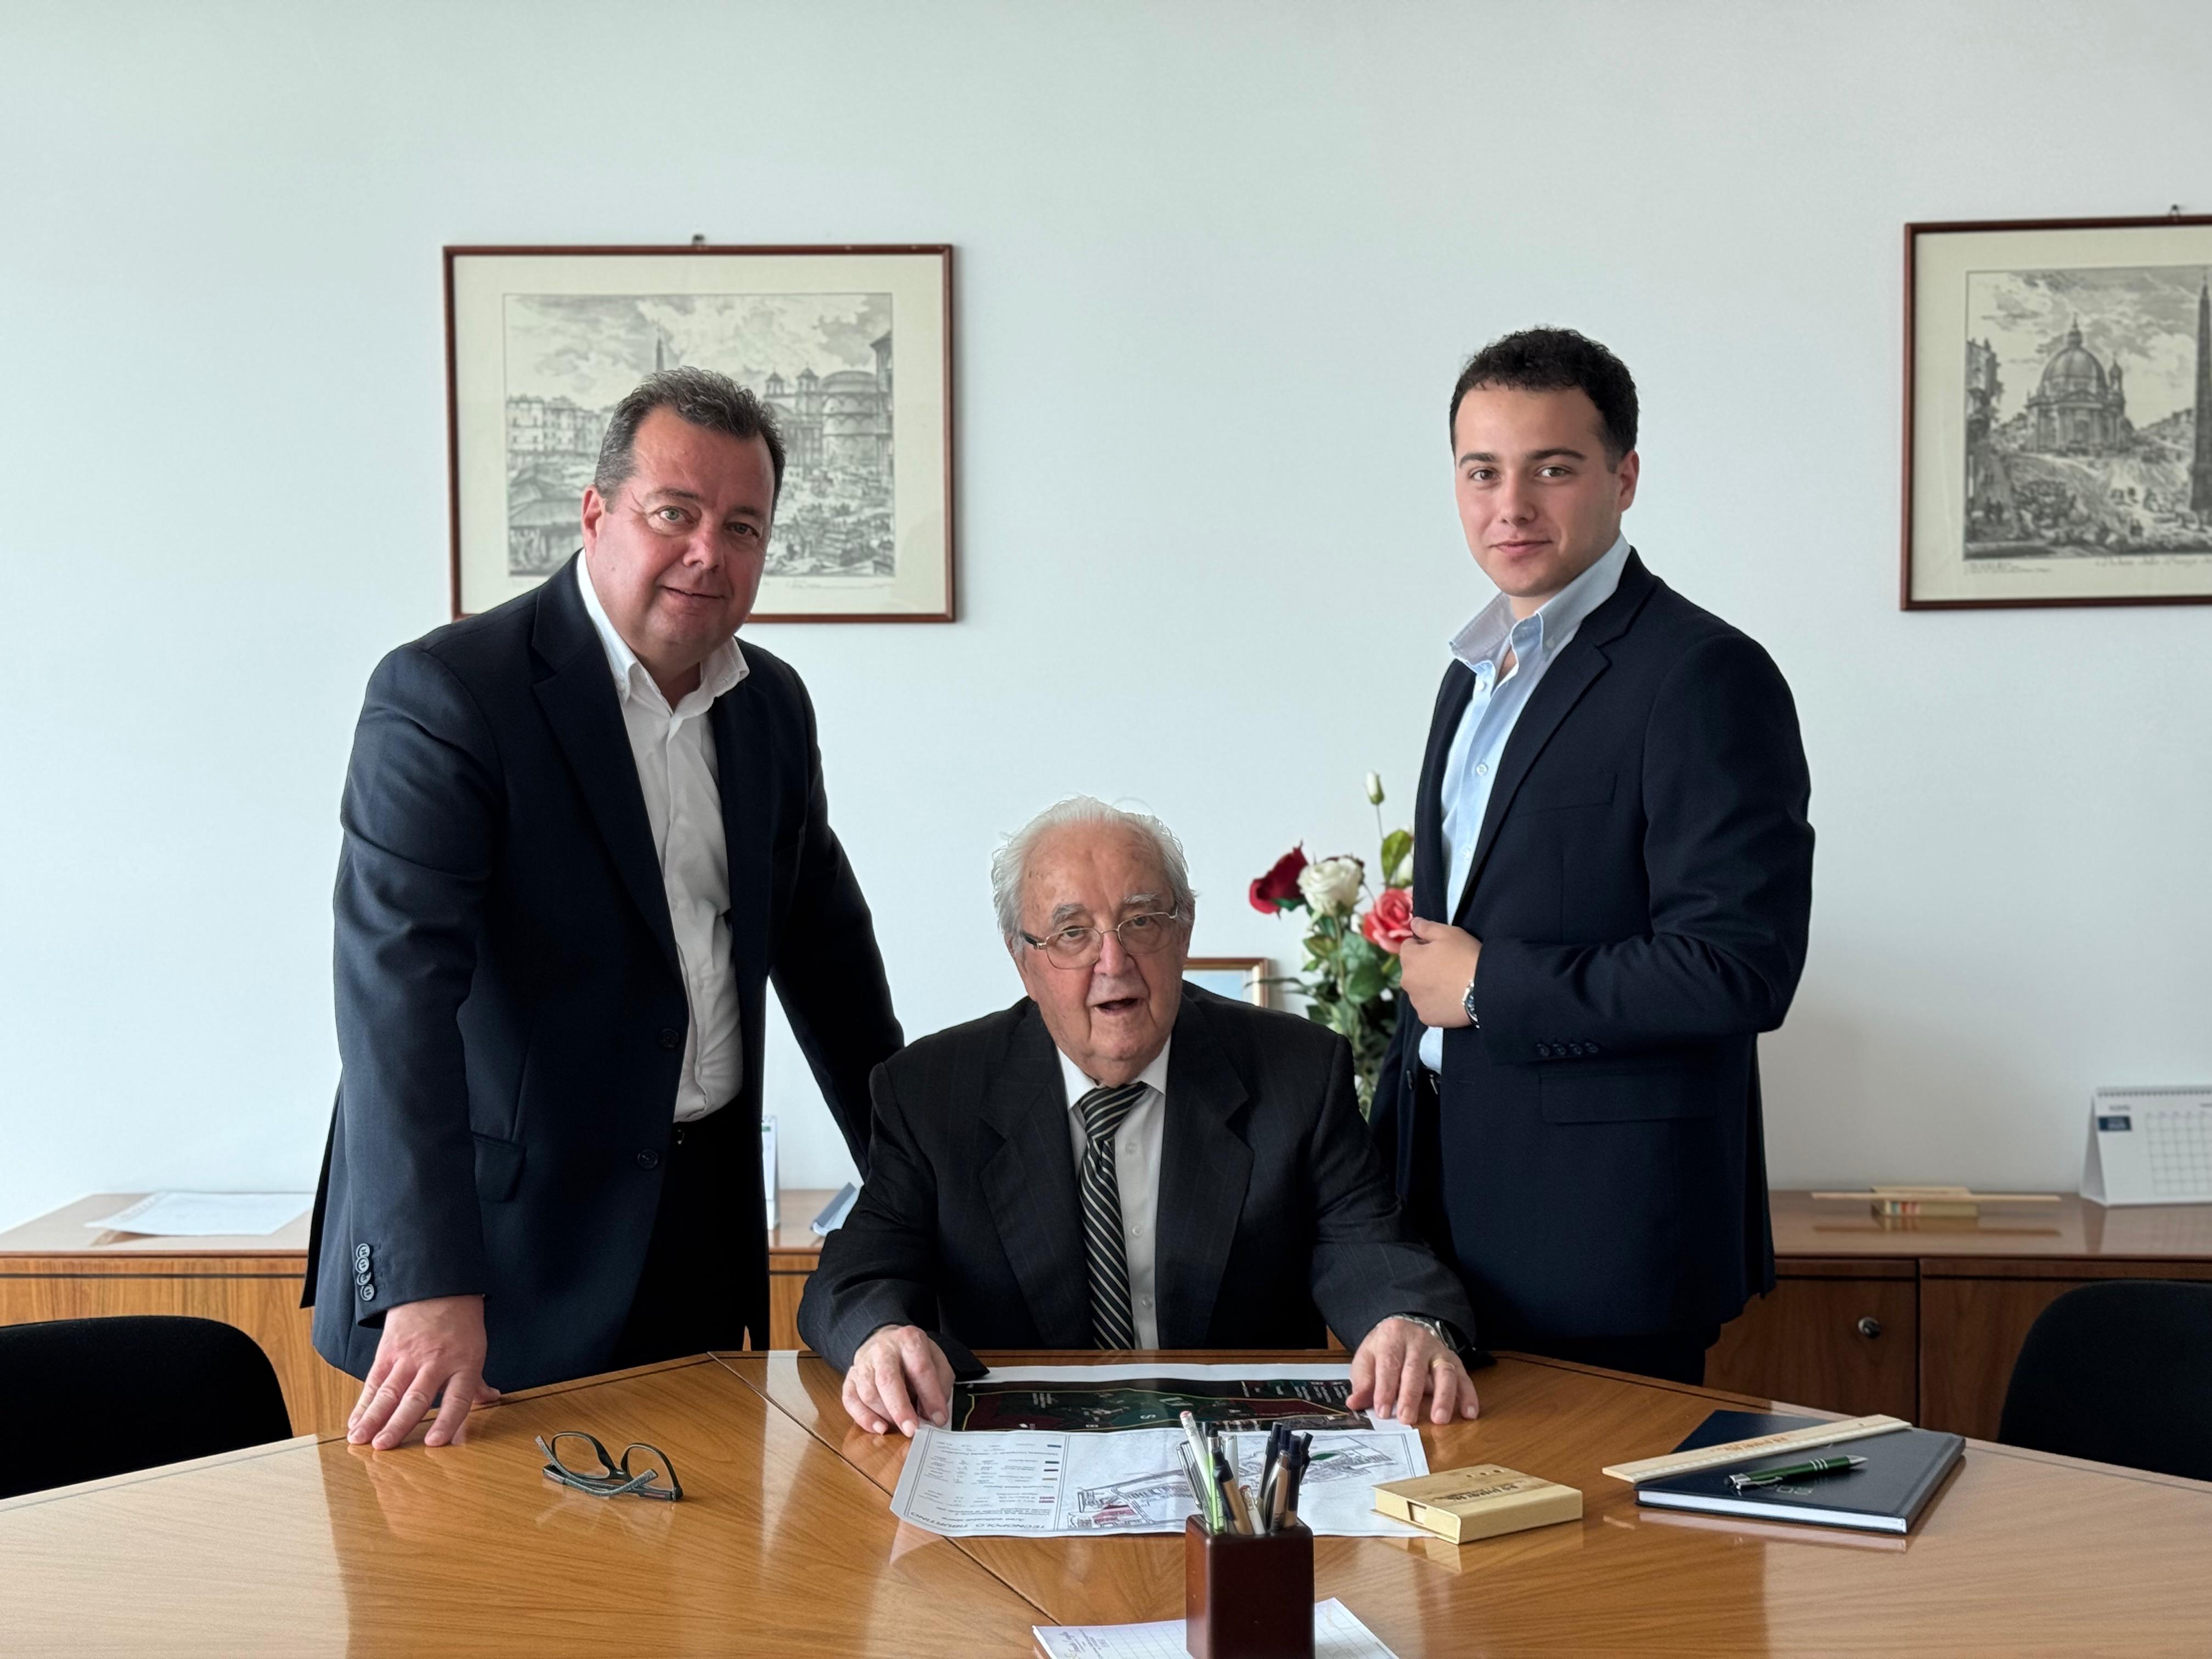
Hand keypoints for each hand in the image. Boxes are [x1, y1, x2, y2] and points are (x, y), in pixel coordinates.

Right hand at [348, 1294, 498, 1449]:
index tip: (434, 1442)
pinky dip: (363, 1403)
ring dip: (372, 1417)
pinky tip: (355, 1421)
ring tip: (359, 1439)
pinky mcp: (388, 1350)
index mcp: (464, 1364)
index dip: (447, 1421)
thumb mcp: (475, 1349)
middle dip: (398, 1424)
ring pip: (389, 1391)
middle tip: (383, 1447)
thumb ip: (476, 1381)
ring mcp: (409, 1356)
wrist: (437, 1286)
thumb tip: (491, 1399)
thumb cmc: (459, 1323)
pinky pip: (374, 1380)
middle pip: (416, 1398)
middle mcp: (436, 1362)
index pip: (458, 1398)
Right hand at [842, 1324, 952, 1436]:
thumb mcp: (936, 1360)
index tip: (939, 1418)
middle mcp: (883, 1349)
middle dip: (900, 1409)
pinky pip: (850, 1400)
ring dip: (885, 1415)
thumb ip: (940, 1384)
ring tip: (899, 1426)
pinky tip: (878, 1427)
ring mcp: (863, 1363)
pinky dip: (863, 1418)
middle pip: (887, 1380)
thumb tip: (931, 1414)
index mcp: (909, 1340)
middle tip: (912, 1430)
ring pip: (868, 1393)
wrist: (887, 1341)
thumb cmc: (914, 1356)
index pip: (920, 1369)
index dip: (931, 1397)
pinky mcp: (850, 1377)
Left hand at [1347, 1317, 1480, 1425]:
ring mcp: (1438, 1350)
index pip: (1389, 1363)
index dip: (1385, 1388)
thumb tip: (1354, 1403)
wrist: (1406, 1328)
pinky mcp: (1453, 1360)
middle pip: (1415, 1369)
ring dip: (1444, 1397)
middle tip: (1407, 1419)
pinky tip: (1469, 1413)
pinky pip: (1464, 1377)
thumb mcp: (1367, 1357)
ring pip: (1444, 1372)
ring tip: (1440, 1419)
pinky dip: (1468, 1396)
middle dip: (1411, 1396)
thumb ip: (1363, 1381)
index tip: (1382, 1411)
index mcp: (1392, 1336)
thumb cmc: (1385, 1348)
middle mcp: (1418, 1341)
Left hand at [1397, 916, 1481, 1028]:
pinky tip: (1451, 999)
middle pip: (1412, 969)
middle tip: (1448, 967)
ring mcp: (1415, 1001)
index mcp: (1408, 958)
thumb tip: (1412, 922)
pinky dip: (1436, 1003)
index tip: (1442, 949)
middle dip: (1424, 966)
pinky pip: (1428, 1007)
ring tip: (1451, 985)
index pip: (1408, 947)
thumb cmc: (1466, 956)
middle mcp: (1406, 981)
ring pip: (1419, 989)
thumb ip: (1426, 927)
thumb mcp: (1448, 933)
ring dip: (1429, 985)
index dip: (1424, 945)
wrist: (1486, 988)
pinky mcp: (1426, 1017)